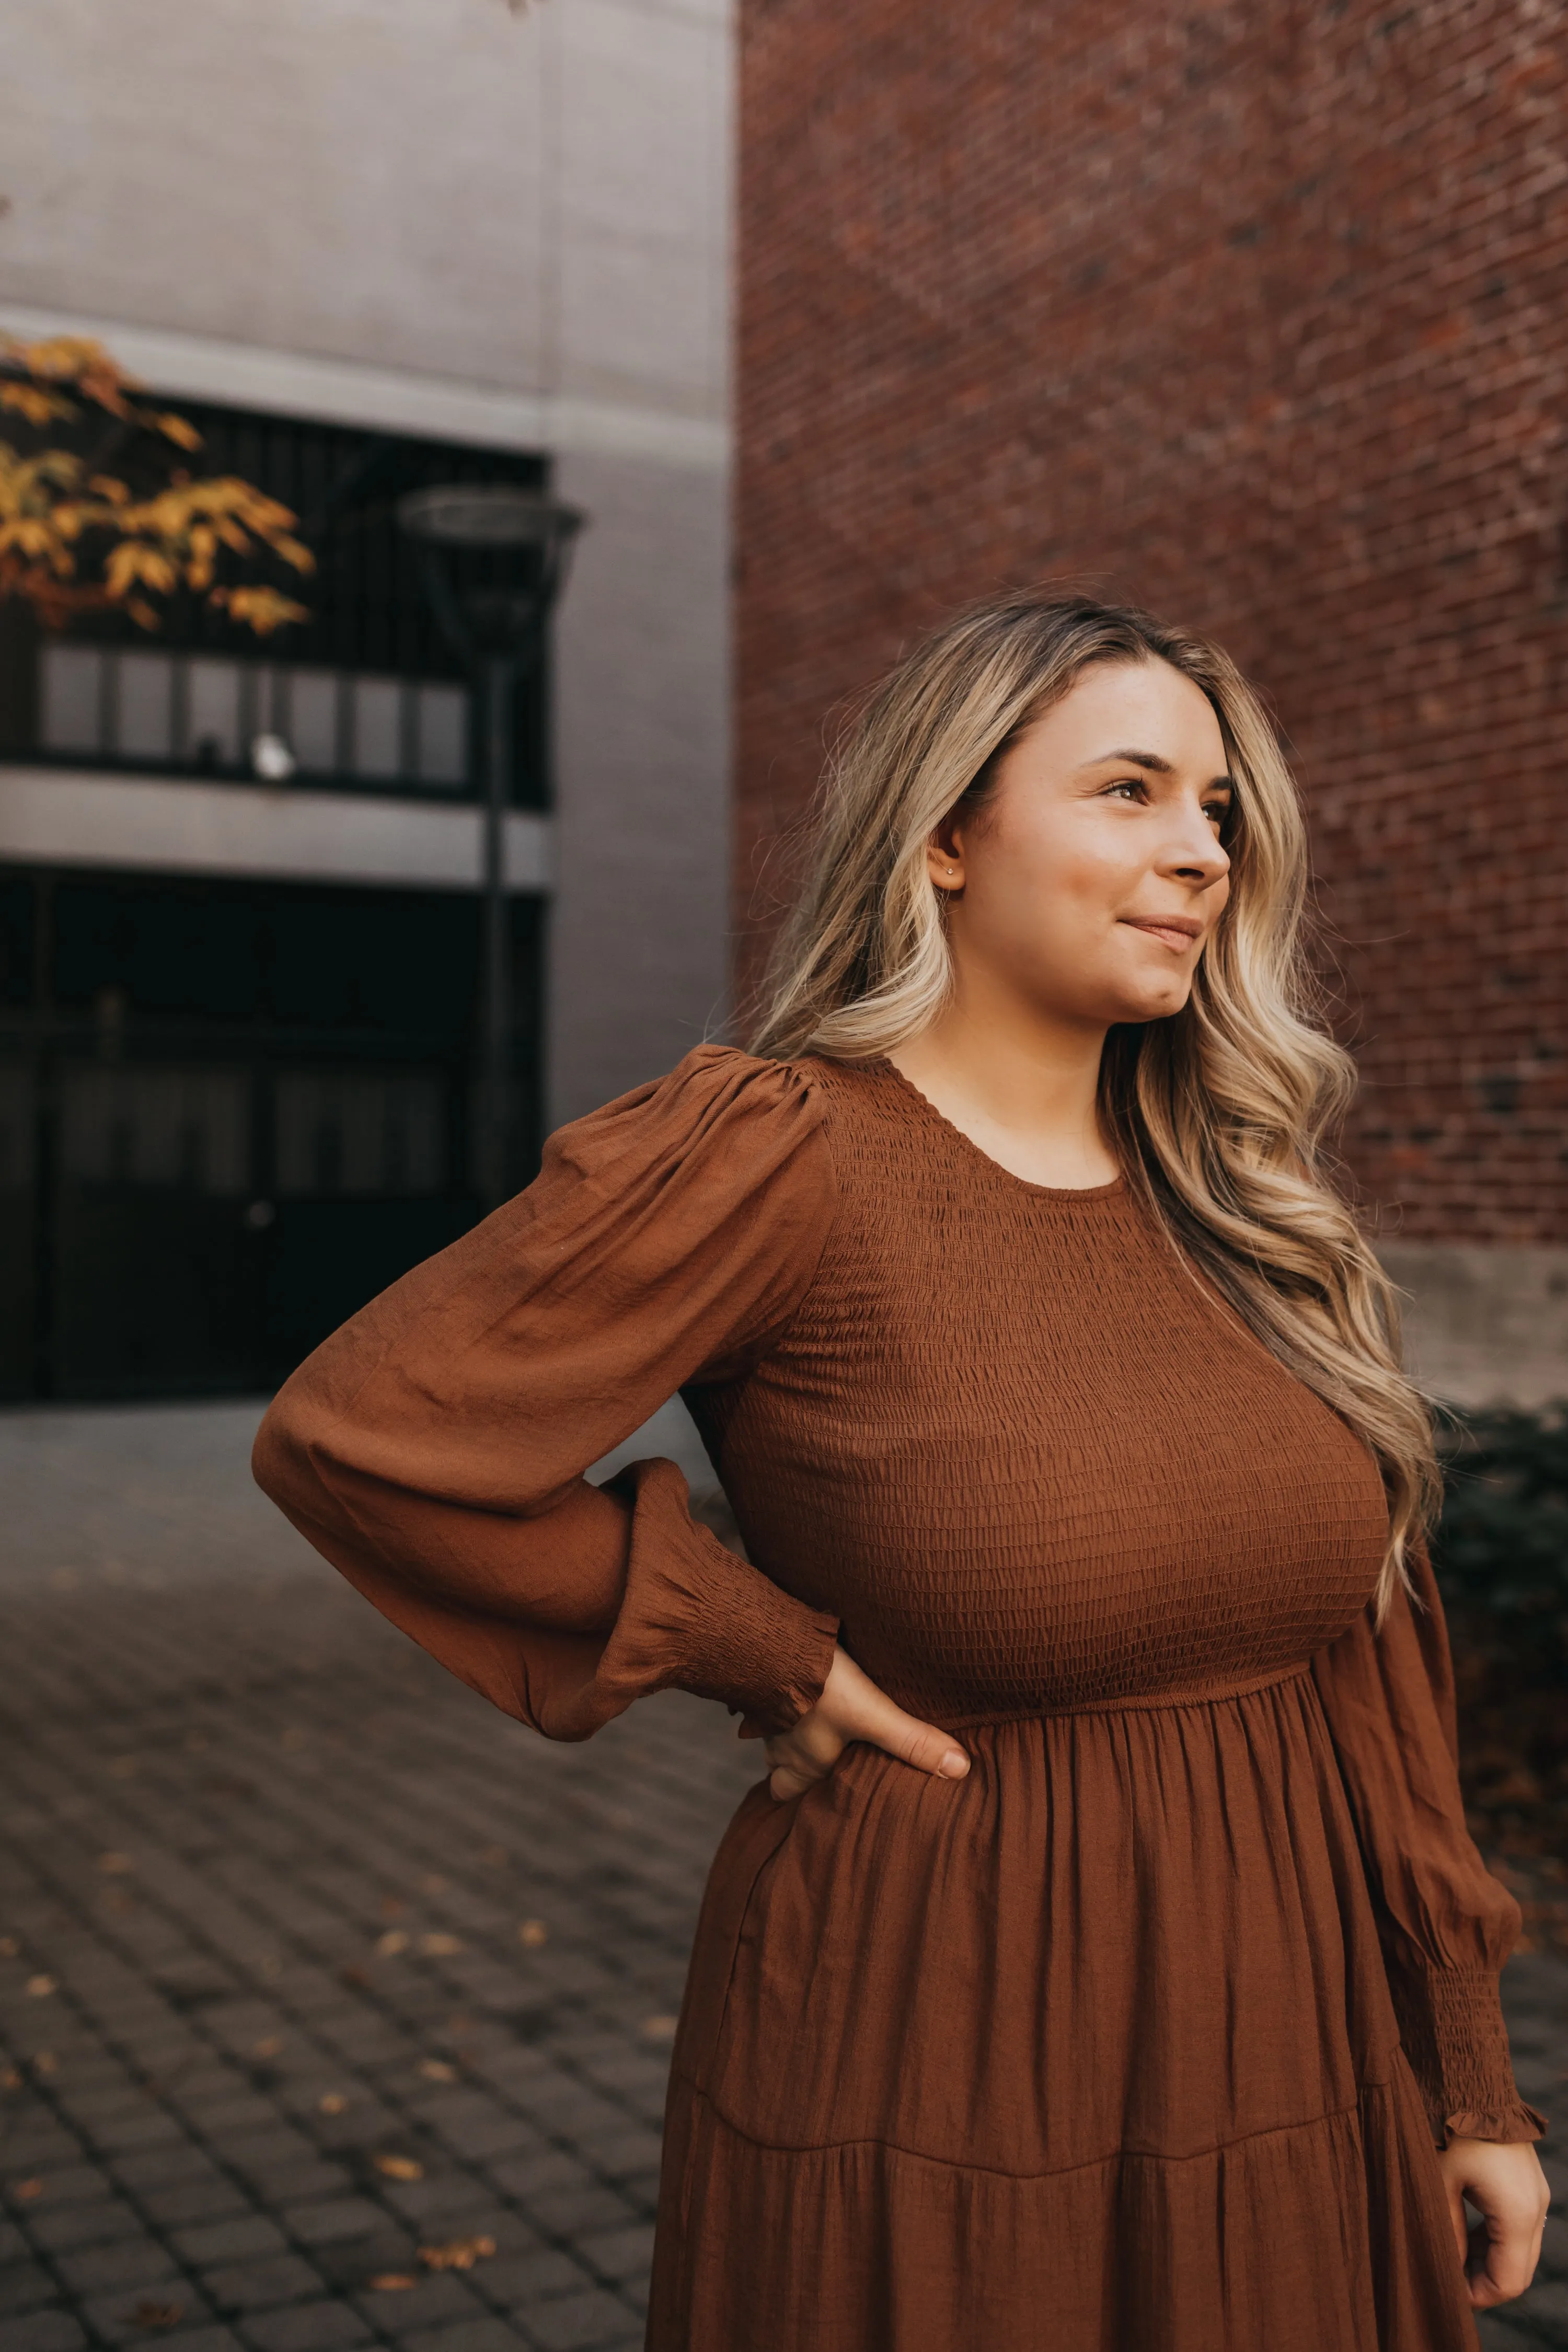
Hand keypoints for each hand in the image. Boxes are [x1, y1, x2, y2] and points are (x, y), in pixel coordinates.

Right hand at [764, 1646, 970, 1800]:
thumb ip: (913, 1741)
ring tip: (809, 1728)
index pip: (786, 1795)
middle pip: (777, 1771)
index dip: (797, 1798)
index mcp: (805, 1762)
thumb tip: (959, 1769)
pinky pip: (762, 1705)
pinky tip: (795, 1690)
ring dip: (787, 1736)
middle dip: (791, 1771)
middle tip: (814, 1764)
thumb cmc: (820, 1685)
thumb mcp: (873, 1714)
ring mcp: (763, 1715)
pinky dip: (777, 1704)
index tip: (815, 1797)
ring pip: (769, 1738)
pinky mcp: (758, 1684)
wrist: (771, 1638)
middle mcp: (780, 1745)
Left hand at [1437, 2135, 1549, 2307]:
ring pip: (1519, 2248)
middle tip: (1445, 2277)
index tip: (1446, 2292)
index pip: (1508, 2281)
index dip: (1477, 2296)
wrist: (1470, 2078)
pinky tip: (1464, 2231)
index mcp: (1517, 2213)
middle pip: (1518, 2269)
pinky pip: (1517, 2224)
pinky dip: (1494, 2237)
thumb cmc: (1449, 2128)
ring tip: (1450, 2254)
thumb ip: (1447, 2233)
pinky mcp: (1527, 2180)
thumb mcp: (1439, 2184)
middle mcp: (1536, 2206)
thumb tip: (1447, 2270)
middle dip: (1483, 2280)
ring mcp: (1535, 2192)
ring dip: (1488, 2258)